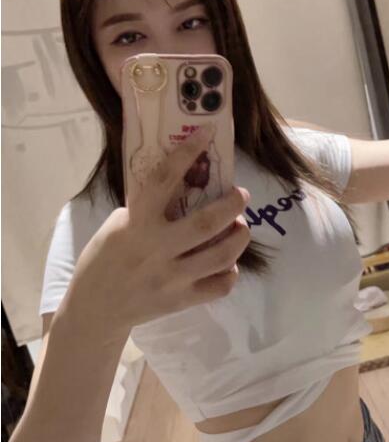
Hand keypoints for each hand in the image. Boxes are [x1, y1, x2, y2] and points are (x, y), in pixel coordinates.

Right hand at [68, 127, 250, 335]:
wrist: (95, 309)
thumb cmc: (104, 259)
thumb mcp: (117, 225)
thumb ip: (146, 209)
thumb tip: (182, 187)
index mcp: (136, 223)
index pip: (164, 179)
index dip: (187, 153)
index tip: (207, 133)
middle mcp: (157, 249)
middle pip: (208, 223)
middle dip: (232, 204)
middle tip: (240, 195)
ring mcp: (171, 278)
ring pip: (222, 255)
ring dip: (239, 236)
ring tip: (241, 226)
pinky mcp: (181, 301)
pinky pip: (220, 286)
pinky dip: (230, 272)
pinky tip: (227, 262)